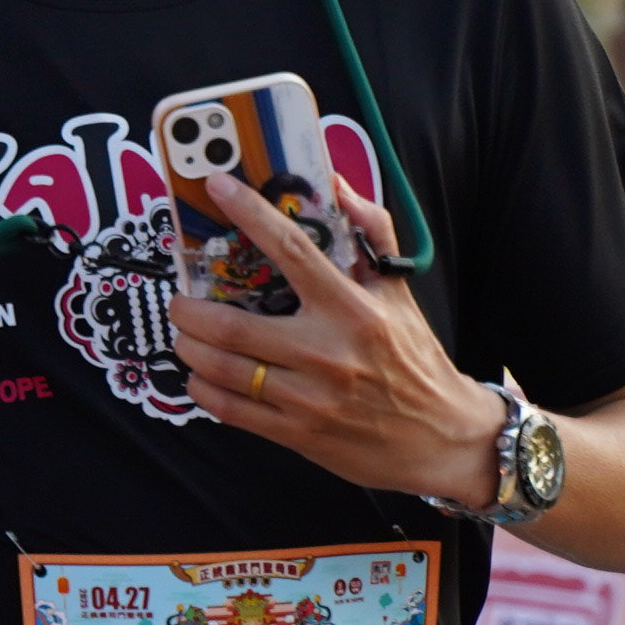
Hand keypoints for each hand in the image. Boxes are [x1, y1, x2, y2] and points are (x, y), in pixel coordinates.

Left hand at [169, 174, 503, 503]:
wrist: (444, 438)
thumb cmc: (416, 359)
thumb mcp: (399, 293)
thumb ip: (372, 233)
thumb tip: (338, 186)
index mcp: (353, 309)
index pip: (293, 250)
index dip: (249, 215)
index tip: (218, 187)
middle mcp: (327, 352)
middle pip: (231, 323)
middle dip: (188, 309)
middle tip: (180, 300)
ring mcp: (309, 397)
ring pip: (222, 368)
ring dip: (189, 347)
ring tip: (186, 334)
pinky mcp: (298, 433)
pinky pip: (231, 409)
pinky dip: (202, 389)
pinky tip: (200, 375)